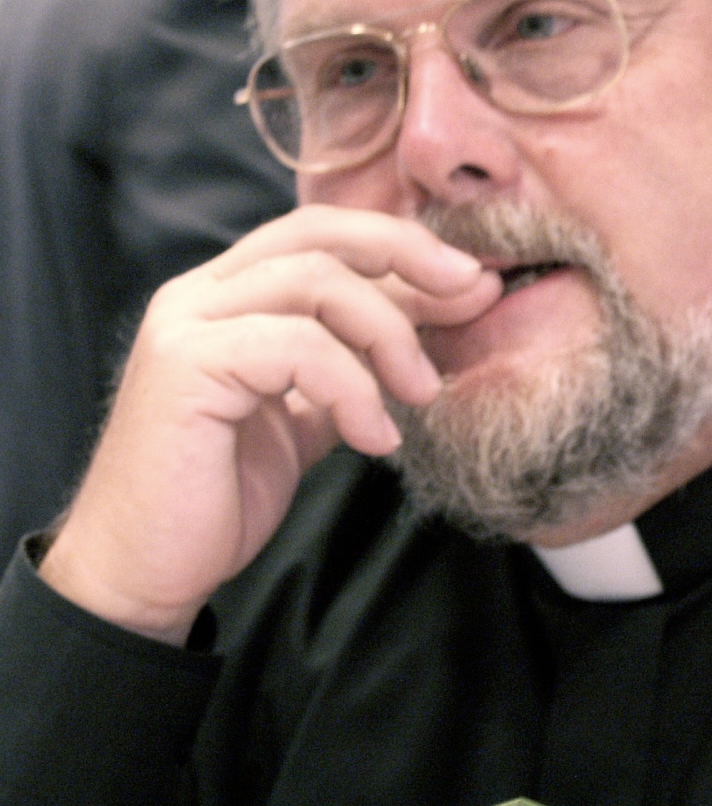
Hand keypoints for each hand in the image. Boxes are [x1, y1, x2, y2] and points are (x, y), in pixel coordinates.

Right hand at [39, 205, 501, 643]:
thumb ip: (352, 363)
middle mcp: (201, 292)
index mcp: (227, 294)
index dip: (403, 247)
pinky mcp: (184, 364)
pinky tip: (376, 439)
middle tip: (474, 294)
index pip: (323, 234)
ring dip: (389, 334)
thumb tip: (431, 320)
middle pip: (321, 234)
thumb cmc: (222, 492)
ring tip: (423, 393)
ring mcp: (186, 322)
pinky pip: (296, 347)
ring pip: (315, 282)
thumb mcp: (308, 412)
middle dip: (409, 255)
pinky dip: (353, 388)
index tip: (470, 281)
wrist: (143, 572)